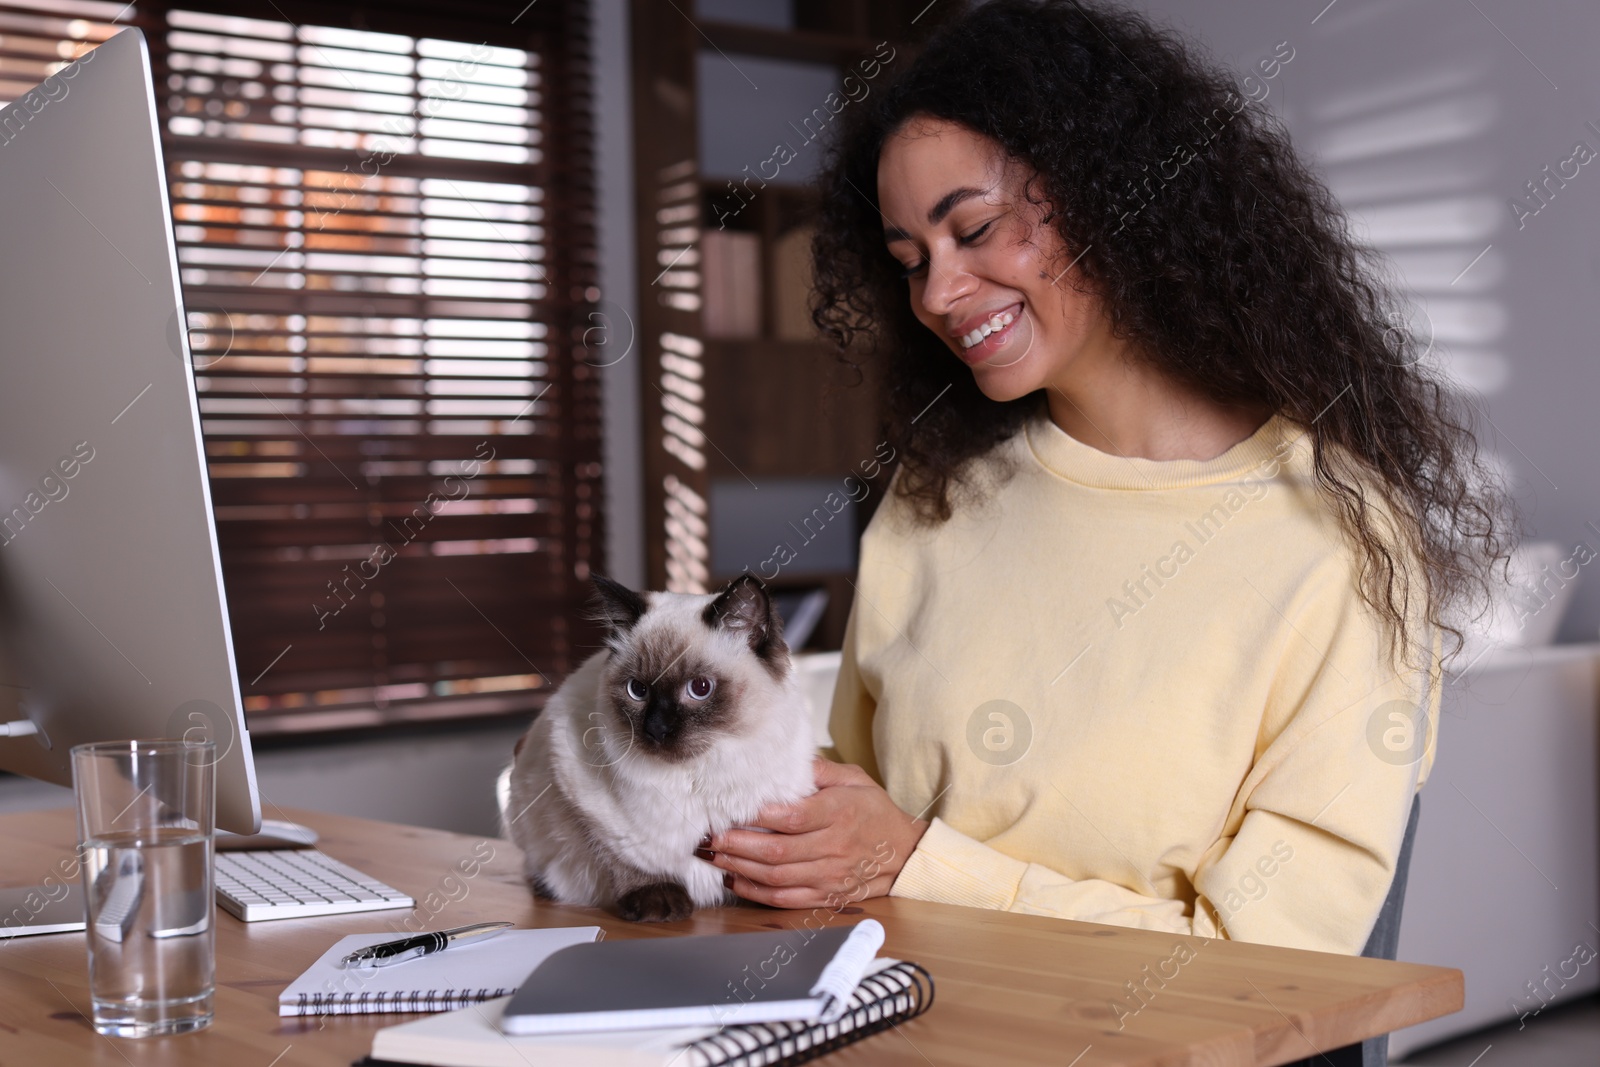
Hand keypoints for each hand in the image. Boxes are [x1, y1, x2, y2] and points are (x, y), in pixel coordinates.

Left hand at [702, 757, 929, 909]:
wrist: (903, 853)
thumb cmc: (874, 811)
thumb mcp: (855, 779)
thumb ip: (820, 770)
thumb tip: (784, 760)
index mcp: (840, 813)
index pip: (793, 817)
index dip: (759, 816)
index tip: (730, 810)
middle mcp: (834, 847)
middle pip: (778, 850)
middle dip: (738, 844)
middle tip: (709, 836)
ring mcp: (829, 876)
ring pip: (777, 876)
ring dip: (740, 867)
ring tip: (714, 855)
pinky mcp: (825, 895)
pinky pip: (785, 898)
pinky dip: (756, 891)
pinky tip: (735, 878)